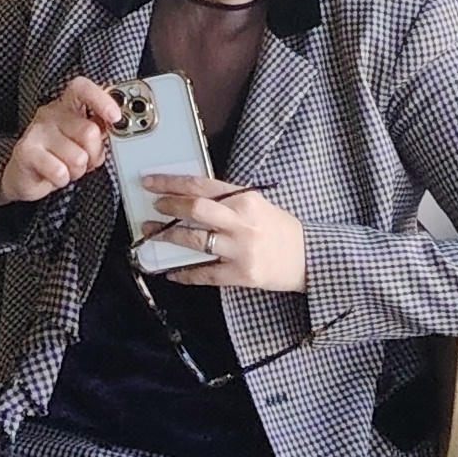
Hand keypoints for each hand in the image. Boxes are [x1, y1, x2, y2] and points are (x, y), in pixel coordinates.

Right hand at [2, 76, 125, 204]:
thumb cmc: (59, 156)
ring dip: (77, 170)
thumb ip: (100, 132)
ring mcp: (36, 131)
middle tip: (84, 160)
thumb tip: (117, 129)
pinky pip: (60, 171)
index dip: (101, 99)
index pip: (82, 89)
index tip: (115, 117)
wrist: (26, 175)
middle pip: (89, 131)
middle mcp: (51, 113)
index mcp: (68, 105)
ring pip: (77, 157)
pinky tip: (54, 175)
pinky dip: (63, 180)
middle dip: (93, 154)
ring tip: (66, 168)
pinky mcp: (25, 151)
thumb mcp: (83, 141)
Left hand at [146, 175, 308, 292]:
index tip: (150, 182)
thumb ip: (227, 199)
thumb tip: (188, 196)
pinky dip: (184, 273)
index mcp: (245, 199)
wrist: (308, 258)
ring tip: (153, 235)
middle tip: (154, 207)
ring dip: (168, 237)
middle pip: (196, 209)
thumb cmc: (279, 229)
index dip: (170, 183)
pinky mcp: (241, 274)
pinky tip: (171, 272)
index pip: (200, 185)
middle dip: (168, 206)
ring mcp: (241, 249)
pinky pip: (205, 273)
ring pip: (195, 240)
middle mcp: (242, 222)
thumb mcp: (257, 204)